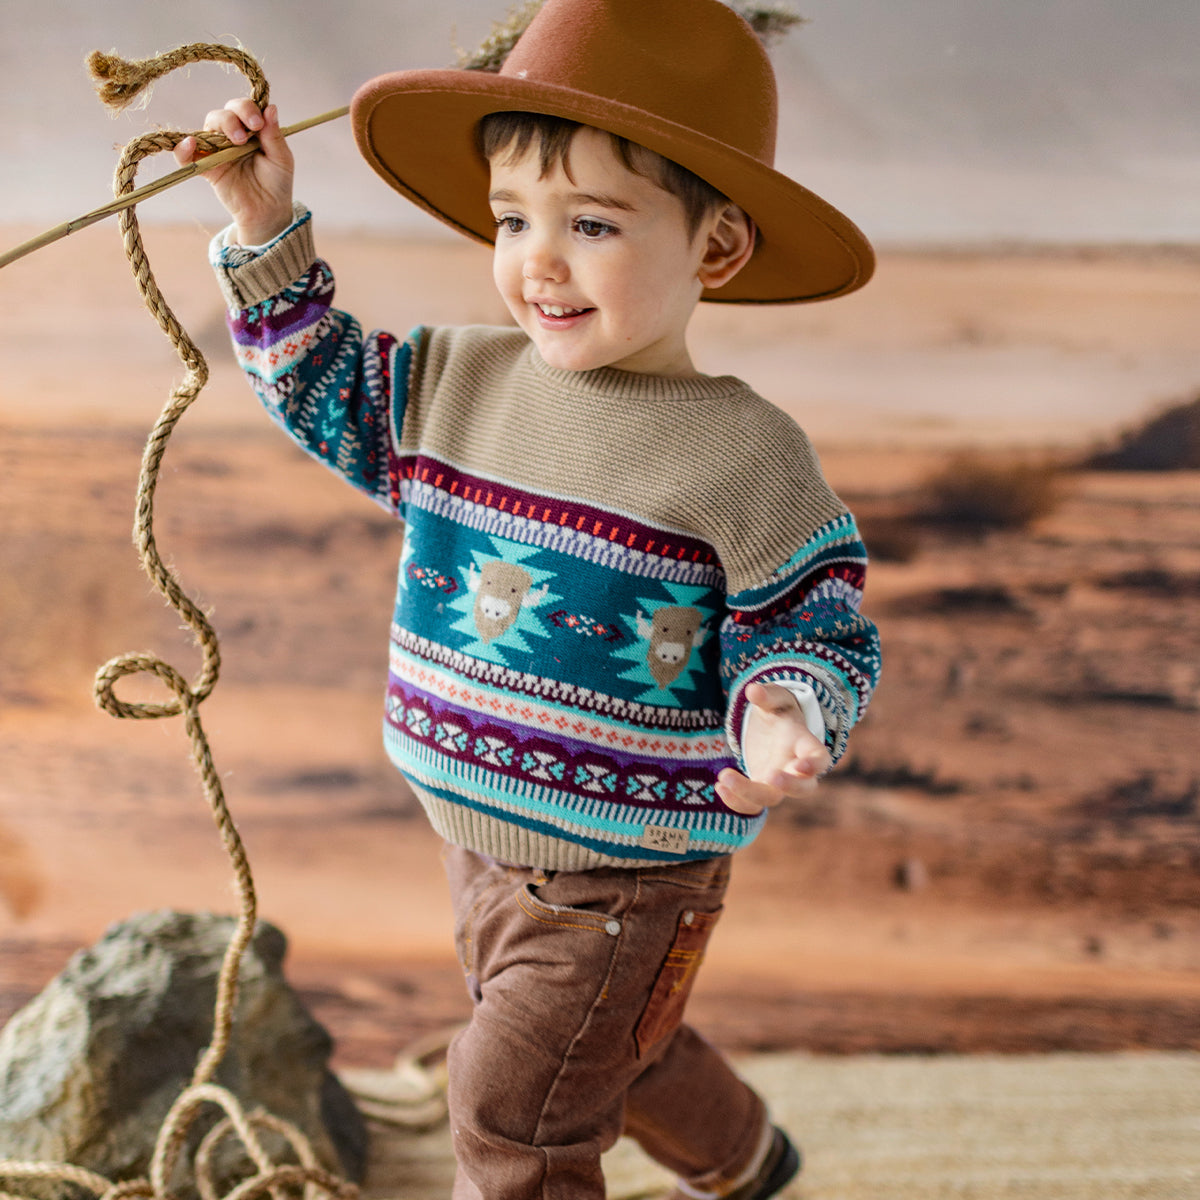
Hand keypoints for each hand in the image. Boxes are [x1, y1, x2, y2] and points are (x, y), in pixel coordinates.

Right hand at [173, 98, 294, 245]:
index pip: (242, 108)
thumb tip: (271, 108)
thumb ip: (274, 136)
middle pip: (222, 115)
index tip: (258, 123)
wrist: (269, 212)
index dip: (247, 110)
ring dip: (216, 130)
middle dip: (231, 120)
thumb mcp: (281, 159)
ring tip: (234, 142)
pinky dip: (183, 150)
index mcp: (250, 129)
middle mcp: (231, 136)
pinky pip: (187, 157)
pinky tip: (189, 144)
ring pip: (206, 130)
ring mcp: (218, 152)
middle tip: (244, 137)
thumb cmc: (277, 183)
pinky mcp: (207, 169)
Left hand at [716, 682, 831, 815]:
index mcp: (804, 744)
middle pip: (803, 788)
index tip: (801, 766)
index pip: (819, 758)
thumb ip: (766, 695)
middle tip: (770, 777)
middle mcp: (795, 768)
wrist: (773, 730)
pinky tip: (718, 786)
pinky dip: (736, 803)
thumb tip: (752, 690)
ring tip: (723, 777)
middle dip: (789, 786)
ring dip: (749, 794)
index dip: (814, 764)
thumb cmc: (779, 713)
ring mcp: (778, 782)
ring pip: (772, 799)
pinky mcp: (760, 789)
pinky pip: (752, 806)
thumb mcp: (775, 699)